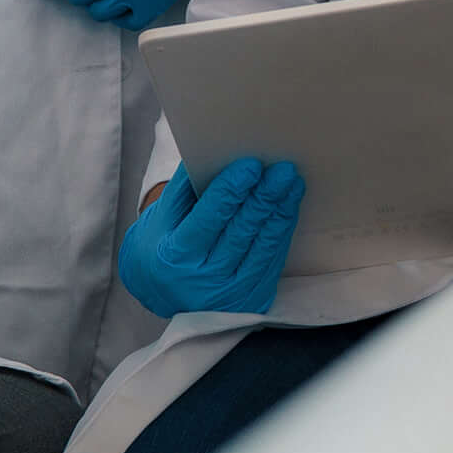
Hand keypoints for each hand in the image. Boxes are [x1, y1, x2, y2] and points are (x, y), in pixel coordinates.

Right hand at [117, 157, 302, 318]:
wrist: (161, 296)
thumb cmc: (159, 247)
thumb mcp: (160, 219)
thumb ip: (185, 188)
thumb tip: (215, 151)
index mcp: (175, 256)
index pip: (209, 218)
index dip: (232, 190)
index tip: (252, 165)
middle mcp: (203, 280)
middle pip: (241, 231)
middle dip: (265, 197)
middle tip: (283, 170)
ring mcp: (230, 295)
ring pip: (262, 246)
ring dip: (280, 211)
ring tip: (292, 183)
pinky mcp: (251, 301)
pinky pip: (271, 261)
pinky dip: (281, 232)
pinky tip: (287, 208)